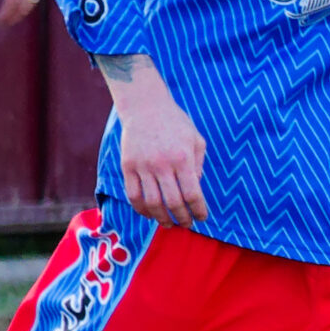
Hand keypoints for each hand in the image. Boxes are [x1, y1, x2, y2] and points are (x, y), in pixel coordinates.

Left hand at [0, 0, 47, 26]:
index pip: (11, 2)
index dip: (6, 14)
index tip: (0, 21)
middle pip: (23, 7)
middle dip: (15, 16)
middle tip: (6, 23)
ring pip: (32, 4)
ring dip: (23, 12)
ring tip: (14, 17)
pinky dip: (29, 4)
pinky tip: (23, 7)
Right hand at [117, 84, 208, 228]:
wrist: (145, 106)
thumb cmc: (175, 123)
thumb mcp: (196, 140)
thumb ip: (198, 166)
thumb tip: (195, 190)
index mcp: (182, 158)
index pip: (192, 194)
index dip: (198, 210)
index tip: (202, 218)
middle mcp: (162, 164)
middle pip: (172, 202)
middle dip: (182, 218)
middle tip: (187, 224)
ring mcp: (142, 166)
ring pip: (151, 203)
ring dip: (162, 218)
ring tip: (169, 224)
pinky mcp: (127, 166)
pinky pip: (133, 195)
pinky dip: (142, 209)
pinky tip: (150, 214)